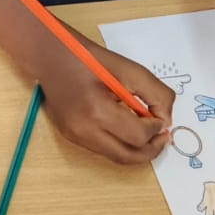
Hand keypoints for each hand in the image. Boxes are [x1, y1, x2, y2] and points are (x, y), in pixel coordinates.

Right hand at [36, 32, 172, 163]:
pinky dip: (119, 144)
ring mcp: (75, 136)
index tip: (161, 117)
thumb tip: (165, 120)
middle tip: (163, 136)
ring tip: (146, 133)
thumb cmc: (89, 59)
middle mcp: (83, 130)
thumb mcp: (131, 70)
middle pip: (127, 157)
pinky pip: (103, 149)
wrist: (50, 58)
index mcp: (97, 111)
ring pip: (116, 157)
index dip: (156, 129)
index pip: (138, 136)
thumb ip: (157, 94)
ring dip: (136, 149)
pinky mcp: (70, 136)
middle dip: (151, 149)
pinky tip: (125, 128)